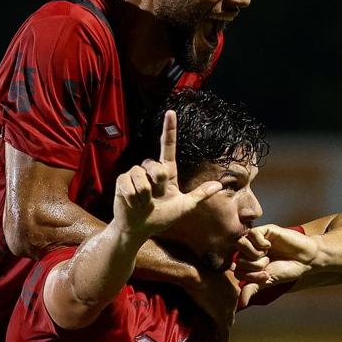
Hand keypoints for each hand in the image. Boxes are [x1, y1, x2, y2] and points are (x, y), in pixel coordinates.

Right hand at [113, 111, 221, 237]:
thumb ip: (199, 195)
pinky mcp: (122, 180)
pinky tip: (132, 203)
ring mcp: (135, 174)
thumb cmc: (161, 218)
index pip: (168, 147)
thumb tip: (219, 186)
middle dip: (157, 184)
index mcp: (166, 172)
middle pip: (157, 167)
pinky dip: (133, 198)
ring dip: (144, 195)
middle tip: (155, 198)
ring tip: (143, 203)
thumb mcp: (184, 207)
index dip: (169, 130)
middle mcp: (150, 169)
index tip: (171, 113)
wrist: (138, 228)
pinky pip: (129, 184)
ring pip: (142, 177)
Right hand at [185, 267, 238, 341]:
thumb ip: (218, 271)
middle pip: (231, 315)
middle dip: (225, 321)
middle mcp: (234, 299)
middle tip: (221, 331)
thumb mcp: (212, 268)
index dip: (225, 308)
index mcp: (234, 287)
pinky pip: (223, 336)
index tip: (219, 310)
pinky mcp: (220, 317)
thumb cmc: (199, 266)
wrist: (195, 272)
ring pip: (227, 326)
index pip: (232, 302)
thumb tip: (219, 269)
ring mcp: (228, 309)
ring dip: (223, 335)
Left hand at [235, 225, 318, 305]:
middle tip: (269, 264)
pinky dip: (260, 243)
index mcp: (248, 263)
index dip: (251, 276)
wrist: (305, 259)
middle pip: (238, 259)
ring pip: (240, 244)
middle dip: (255, 266)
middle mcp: (249, 250)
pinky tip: (269, 245)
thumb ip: (252, 289)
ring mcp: (256, 239)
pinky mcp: (264, 230)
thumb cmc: (286, 269)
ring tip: (267, 255)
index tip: (266, 275)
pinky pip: (252, 233)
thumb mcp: (267, 282)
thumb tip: (241, 303)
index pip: (237, 271)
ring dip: (255, 254)